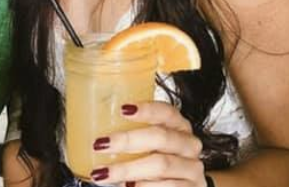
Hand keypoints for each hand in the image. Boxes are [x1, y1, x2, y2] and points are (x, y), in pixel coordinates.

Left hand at [91, 101, 206, 186]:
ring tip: (103, 174)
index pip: (167, 112)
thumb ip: (132, 142)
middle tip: (100, 144)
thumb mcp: (148, 152)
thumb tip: (96, 138)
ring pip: (161, 164)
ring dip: (127, 169)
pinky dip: (143, 186)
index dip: (147, 109)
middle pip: (161, 137)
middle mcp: (189, 146)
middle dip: (127, 140)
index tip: (122, 109)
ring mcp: (192, 169)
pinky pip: (166, 186)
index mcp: (179, 128)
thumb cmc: (156, 171)